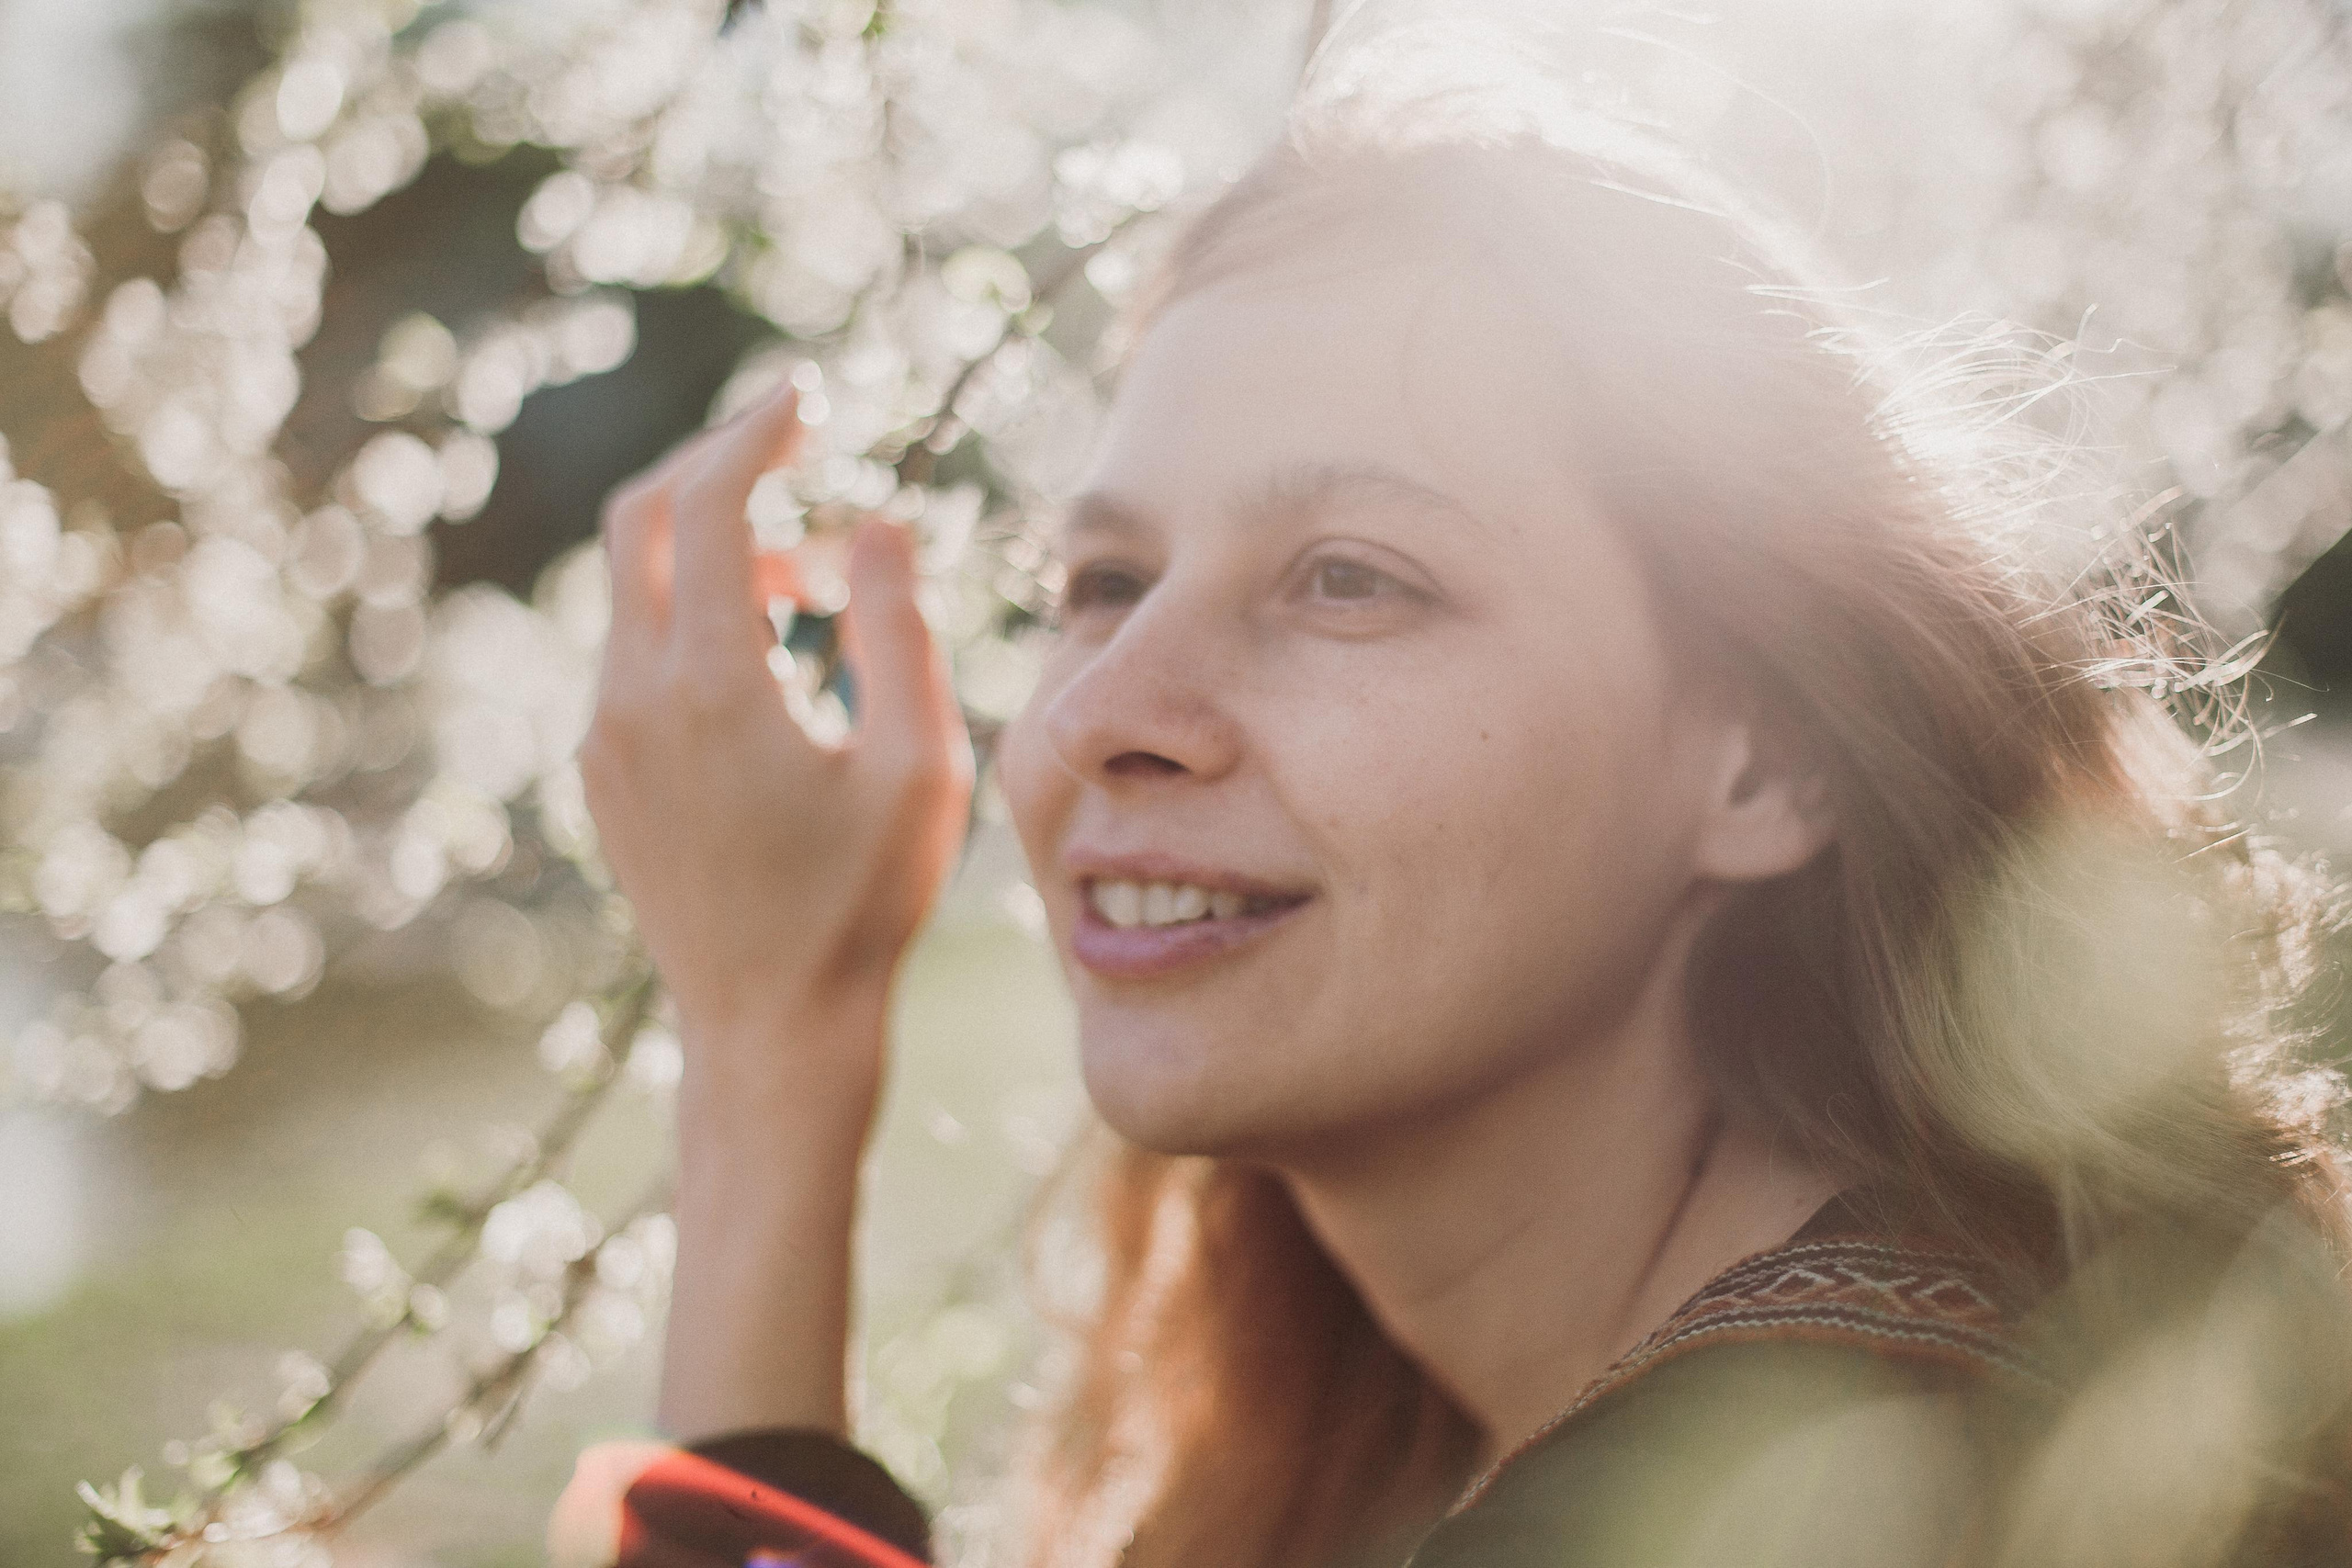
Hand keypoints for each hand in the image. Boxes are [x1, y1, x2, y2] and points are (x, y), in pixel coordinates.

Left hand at [580, 384, 973, 1123]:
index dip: (757, 431)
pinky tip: (771, 666)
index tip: (806, 398)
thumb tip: (874, 522)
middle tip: (794, 455)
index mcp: (710, 683)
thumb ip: (899, 628)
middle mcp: (632, 697)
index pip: (710, 502)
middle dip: (715, 467)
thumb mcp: (920, 765)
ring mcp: (603, 737)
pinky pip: (631, 654)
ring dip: (717, 556)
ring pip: (634, 589)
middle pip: (641, 519)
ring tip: (814, 597)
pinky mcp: (601, 774)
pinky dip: (692, 618)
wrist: (771, 1024)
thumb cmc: (863, 903)